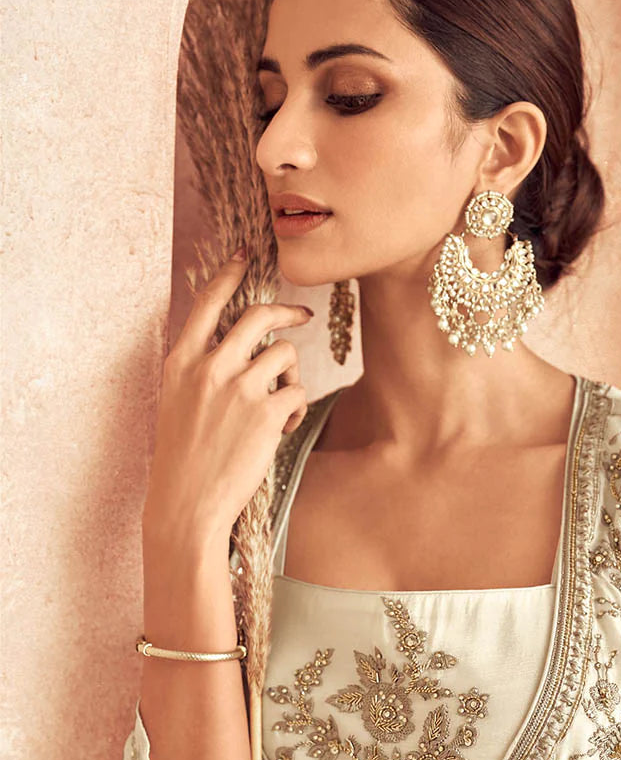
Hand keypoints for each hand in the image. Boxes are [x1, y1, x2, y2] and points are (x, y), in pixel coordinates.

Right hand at [142, 249, 313, 546]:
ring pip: (285, 355)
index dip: (230, 274)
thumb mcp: (179, 402)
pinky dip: (295, 410)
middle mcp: (209, 367)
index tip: (248, 255)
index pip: (208, 302)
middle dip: (287, 311)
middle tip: (302, 316)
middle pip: (259, 315)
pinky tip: (281, 429)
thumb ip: (202, 369)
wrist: (186, 504)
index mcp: (181, 361)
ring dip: (290, 376)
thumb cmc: (184, 458)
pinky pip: (297, 392)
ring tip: (278, 406)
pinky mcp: (266, 413)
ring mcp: (238, 388)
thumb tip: (242, 345)